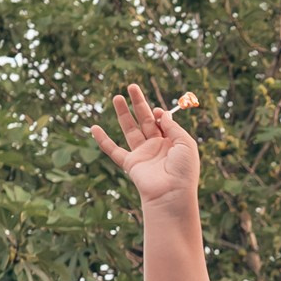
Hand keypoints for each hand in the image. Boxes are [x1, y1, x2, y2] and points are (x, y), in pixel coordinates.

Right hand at [91, 84, 202, 206]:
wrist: (172, 194)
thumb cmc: (183, 171)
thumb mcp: (185, 143)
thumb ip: (172, 126)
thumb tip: (160, 112)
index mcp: (171, 142)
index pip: (161, 122)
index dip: (159, 113)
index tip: (157, 112)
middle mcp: (156, 146)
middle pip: (145, 120)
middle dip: (138, 103)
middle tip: (131, 86)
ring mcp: (142, 154)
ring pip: (130, 130)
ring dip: (123, 114)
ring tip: (116, 97)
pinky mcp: (130, 164)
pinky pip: (113, 150)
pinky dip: (103, 140)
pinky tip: (94, 128)